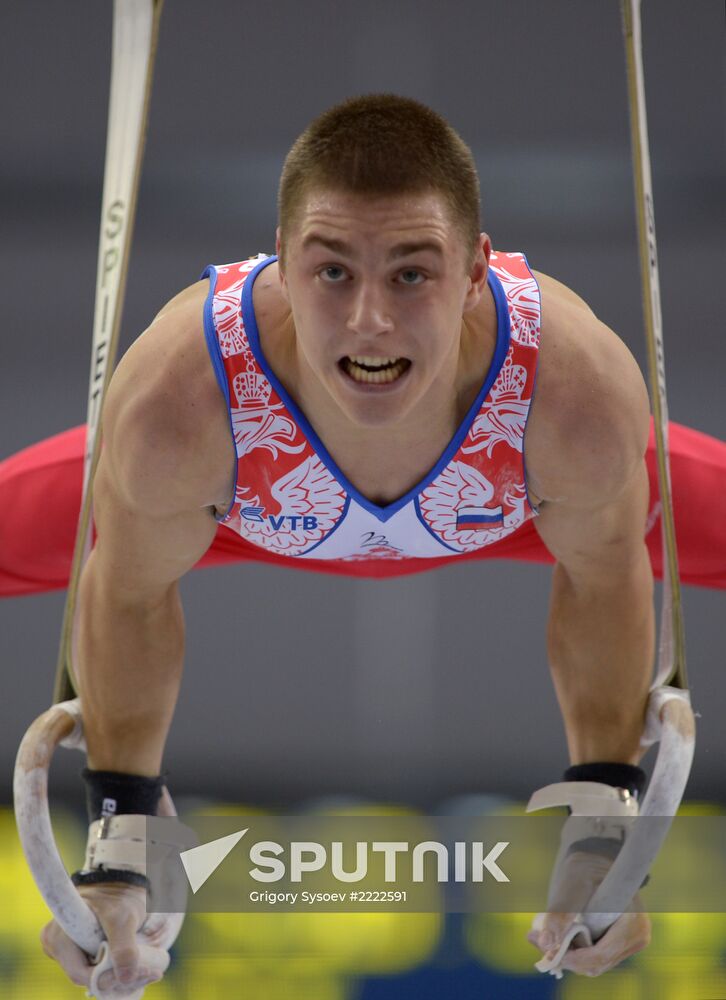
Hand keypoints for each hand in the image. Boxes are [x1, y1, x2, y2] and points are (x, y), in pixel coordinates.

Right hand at [40, 882, 165, 991]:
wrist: (122, 883)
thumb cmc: (118, 895)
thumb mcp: (123, 917)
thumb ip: (124, 947)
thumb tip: (125, 978)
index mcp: (57, 936)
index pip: (80, 973)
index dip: (106, 978)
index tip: (136, 972)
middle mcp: (56, 946)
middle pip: (86, 978)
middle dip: (116, 979)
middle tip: (150, 973)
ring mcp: (67, 952)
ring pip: (93, 977)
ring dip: (119, 977)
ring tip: (148, 970)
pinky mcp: (79, 954)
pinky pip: (97, 972)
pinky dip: (116, 972)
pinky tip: (136, 968)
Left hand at [528, 850, 650, 975]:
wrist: (596, 860)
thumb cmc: (587, 868)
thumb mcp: (572, 885)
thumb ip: (559, 914)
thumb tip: (546, 943)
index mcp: (633, 923)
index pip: (601, 955)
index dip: (573, 958)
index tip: (548, 951)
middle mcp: (637, 938)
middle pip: (597, 964)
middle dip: (567, 957)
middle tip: (536, 940)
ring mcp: (630, 943)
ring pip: (594, 965)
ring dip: (568, 955)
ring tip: (541, 936)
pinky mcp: (619, 944)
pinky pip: (594, 958)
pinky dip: (574, 952)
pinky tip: (557, 936)